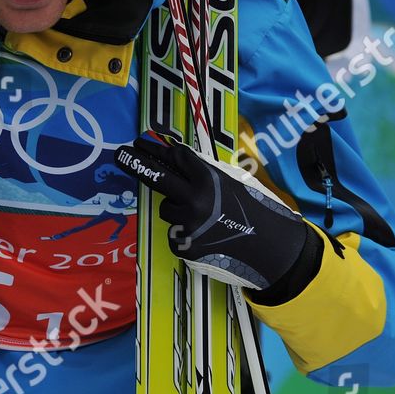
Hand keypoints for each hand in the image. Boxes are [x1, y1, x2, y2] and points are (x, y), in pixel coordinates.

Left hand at [115, 135, 321, 297]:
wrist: (274, 250)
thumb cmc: (258, 212)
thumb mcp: (237, 184)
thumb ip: (207, 174)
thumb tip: (178, 161)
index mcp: (210, 180)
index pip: (177, 158)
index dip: (162, 150)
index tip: (144, 143)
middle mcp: (194, 200)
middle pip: (157, 177)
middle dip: (136, 163)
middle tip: (120, 153)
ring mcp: (187, 224)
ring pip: (167, 209)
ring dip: (178, 210)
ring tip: (206, 218)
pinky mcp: (184, 245)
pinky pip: (174, 232)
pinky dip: (184, 232)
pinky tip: (206, 236)